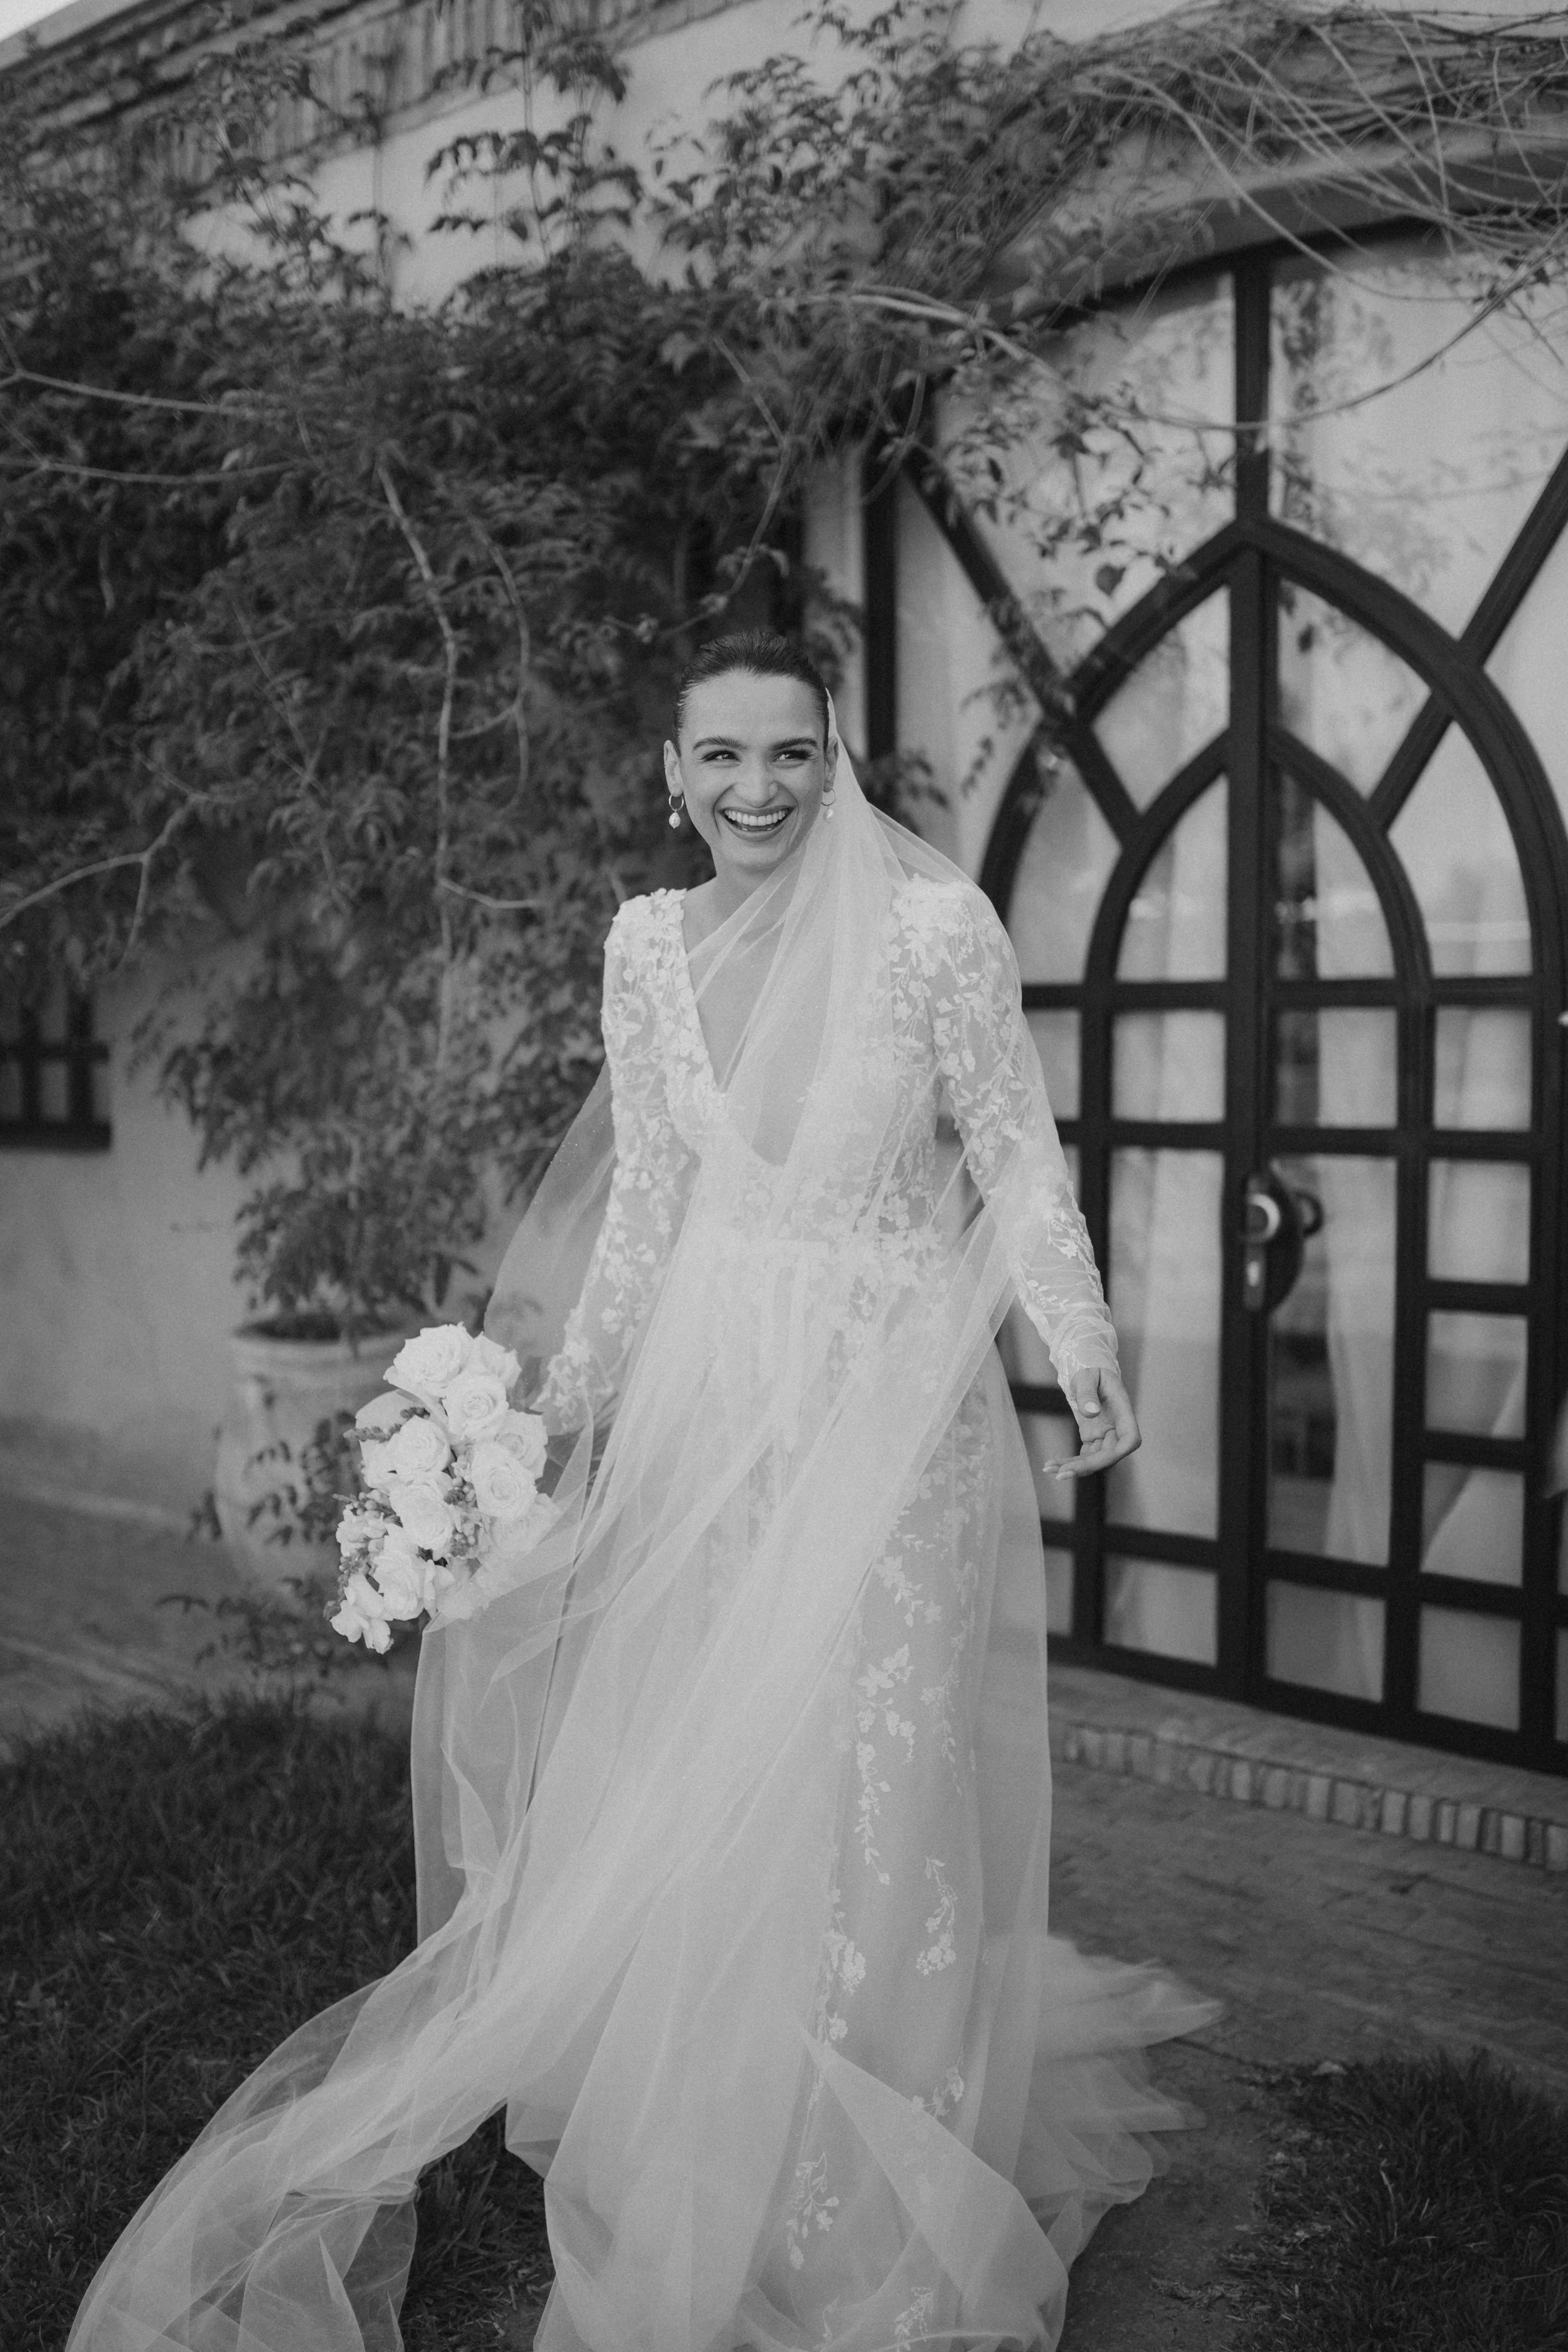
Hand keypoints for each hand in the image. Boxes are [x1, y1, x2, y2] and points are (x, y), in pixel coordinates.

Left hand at [1043, 1365, 1139, 1479]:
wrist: (1086, 1368)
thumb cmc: (1090, 1367)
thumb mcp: (1086, 1376)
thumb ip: (1088, 1393)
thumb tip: (1090, 1412)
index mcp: (1122, 1410)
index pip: (1130, 1439)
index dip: (1119, 1452)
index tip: (1098, 1461)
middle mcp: (1117, 1426)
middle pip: (1109, 1454)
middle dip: (1087, 1466)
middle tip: (1061, 1473)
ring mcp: (1105, 1433)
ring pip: (1095, 1459)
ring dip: (1074, 1467)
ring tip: (1049, 1468)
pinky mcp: (1093, 1436)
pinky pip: (1085, 1455)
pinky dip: (1070, 1461)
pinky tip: (1052, 1465)